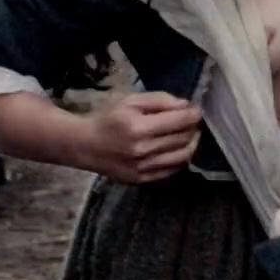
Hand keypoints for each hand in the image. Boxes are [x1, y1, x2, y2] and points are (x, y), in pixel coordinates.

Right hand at [73, 91, 202, 183]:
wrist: (83, 145)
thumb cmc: (107, 118)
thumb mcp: (130, 100)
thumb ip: (160, 100)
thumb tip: (186, 106)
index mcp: (139, 128)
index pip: (180, 121)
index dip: (193, 114)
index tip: (196, 109)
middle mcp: (142, 150)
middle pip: (183, 138)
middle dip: (193, 127)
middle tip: (191, 121)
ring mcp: (142, 168)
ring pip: (182, 156)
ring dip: (191, 144)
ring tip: (188, 135)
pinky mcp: (140, 179)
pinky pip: (171, 171)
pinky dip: (180, 159)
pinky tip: (177, 149)